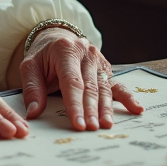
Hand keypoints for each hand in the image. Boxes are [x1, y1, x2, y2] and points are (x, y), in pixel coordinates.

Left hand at [13, 28, 142, 129]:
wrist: (57, 37)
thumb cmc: (43, 55)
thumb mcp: (29, 66)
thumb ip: (32, 88)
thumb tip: (34, 113)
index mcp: (65, 50)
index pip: (72, 81)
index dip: (75, 104)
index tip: (77, 123)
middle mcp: (85, 53)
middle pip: (90, 86)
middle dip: (91, 109)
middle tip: (91, 128)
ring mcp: (98, 60)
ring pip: (104, 87)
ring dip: (106, 108)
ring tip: (106, 125)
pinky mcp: (106, 69)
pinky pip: (117, 84)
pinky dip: (127, 97)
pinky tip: (137, 109)